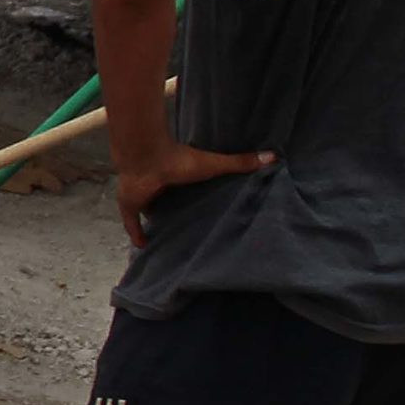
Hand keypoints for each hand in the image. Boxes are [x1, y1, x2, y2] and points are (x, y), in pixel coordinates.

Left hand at [112, 138, 271, 246]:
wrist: (147, 158)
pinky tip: (144, 247)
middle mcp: (158, 189)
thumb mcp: (214, 165)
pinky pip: (132, 224)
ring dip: (156, 223)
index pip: (183, 193)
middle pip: (166, 205)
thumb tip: (274, 157)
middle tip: (186, 231)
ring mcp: (143, 198)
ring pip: (149, 213)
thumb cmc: (179, 160)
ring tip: (169, 240)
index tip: (199, 213)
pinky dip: (137, 235)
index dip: (189, 202)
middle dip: (173, 214)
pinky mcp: (131, 207)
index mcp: (176, 178)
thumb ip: (240, 162)